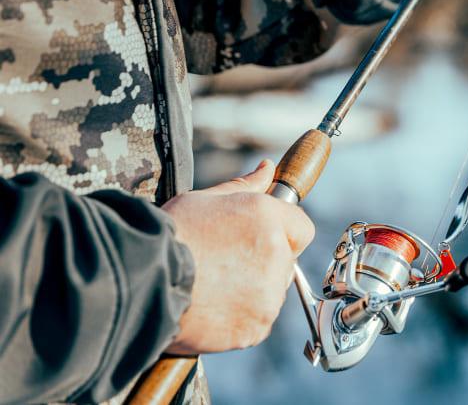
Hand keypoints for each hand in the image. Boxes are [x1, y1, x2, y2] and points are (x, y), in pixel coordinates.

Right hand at [162, 160, 314, 353]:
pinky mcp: (256, 327)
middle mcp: (276, 254)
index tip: (255, 241)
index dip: (281, 234)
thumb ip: (243, 187)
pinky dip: (239, 318)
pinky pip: (256, 322)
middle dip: (264, 263)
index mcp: (267, 217)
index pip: (301, 228)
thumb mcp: (203, 200)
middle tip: (223, 265)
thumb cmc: (168, 236)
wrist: (138, 283)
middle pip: (286, 262)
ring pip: (271, 293)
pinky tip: (210, 308)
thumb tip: (267, 168)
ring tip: (211, 287)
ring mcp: (268, 294)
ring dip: (251, 292)